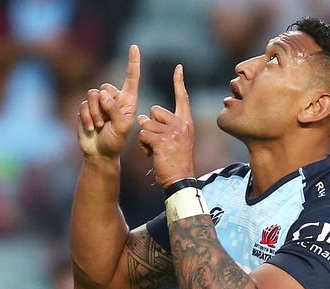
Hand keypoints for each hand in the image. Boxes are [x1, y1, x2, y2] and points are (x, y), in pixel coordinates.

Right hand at [78, 45, 140, 158]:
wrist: (99, 153)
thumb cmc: (115, 142)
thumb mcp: (122, 128)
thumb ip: (115, 110)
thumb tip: (103, 94)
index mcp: (128, 101)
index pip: (131, 79)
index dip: (133, 63)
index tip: (134, 47)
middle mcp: (114, 99)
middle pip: (105, 88)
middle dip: (103, 106)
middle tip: (106, 122)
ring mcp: (99, 103)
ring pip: (92, 95)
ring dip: (94, 113)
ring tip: (99, 125)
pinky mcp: (86, 108)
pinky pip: (83, 105)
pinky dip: (86, 118)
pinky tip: (90, 128)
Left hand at [137, 65, 194, 187]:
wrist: (180, 180)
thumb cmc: (176, 162)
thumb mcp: (178, 141)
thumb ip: (167, 126)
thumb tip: (144, 117)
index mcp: (186, 122)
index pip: (182, 98)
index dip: (179, 82)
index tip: (178, 67)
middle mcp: (181, 124)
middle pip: (154, 110)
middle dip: (150, 124)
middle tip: (158, 142)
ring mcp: (172, 132)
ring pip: (146, 124)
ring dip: (145, 138)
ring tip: (156, 150)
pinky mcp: (162, 141)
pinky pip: (143, 135)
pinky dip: (144, 146)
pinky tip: (153, 155)